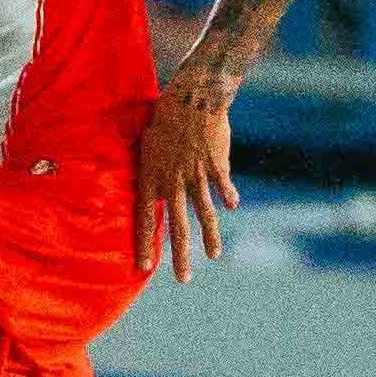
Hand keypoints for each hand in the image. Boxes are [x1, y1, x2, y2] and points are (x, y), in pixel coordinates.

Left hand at [138, 75, 238, 280]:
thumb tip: (154, 194)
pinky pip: (222, 186)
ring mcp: (195, 174)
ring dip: (209, 237)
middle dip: (180, 256)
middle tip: (183, 279)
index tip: (143, 267)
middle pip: (177, 226)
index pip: (146, 219)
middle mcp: (173, 181)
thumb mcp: (148, 148)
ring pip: (204, 213)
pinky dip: (228, 196)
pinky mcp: (216, 164)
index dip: (145, 244)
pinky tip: (232, 207)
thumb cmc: (164, 120)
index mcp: (152, 178)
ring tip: (213, 256)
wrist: (190, 98)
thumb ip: (153, 174)